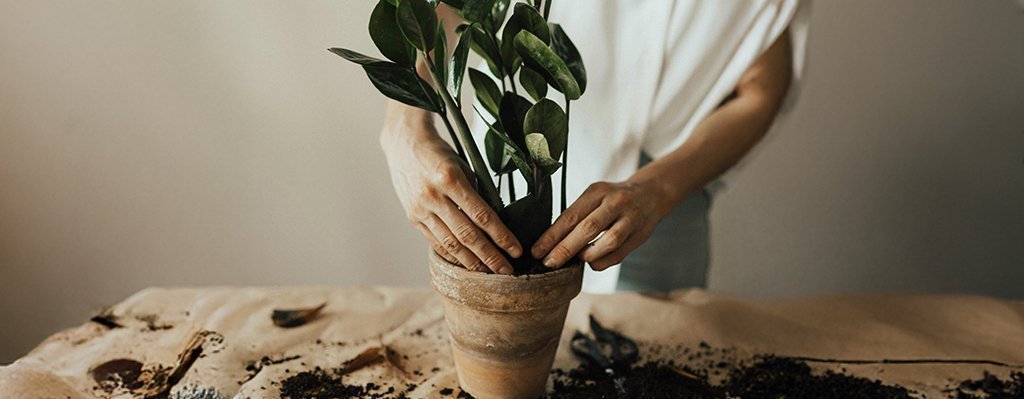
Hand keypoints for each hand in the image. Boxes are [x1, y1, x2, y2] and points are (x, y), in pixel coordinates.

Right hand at [381, 106, 521, 273]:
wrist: (404, 144)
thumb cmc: (440, 153)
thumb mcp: (463, 167)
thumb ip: (477, 194)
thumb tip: (495, 223)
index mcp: (451, 179)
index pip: (482, 215)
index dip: (501, 236)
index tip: (516, 250)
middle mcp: (433, 196)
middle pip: (467, 235)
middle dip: (490, 256)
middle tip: (507, 271)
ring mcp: (420, 209)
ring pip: (450, 244)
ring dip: (472, 262)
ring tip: (488, 273)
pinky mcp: (412, 217)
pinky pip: (435, 241)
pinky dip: (452, 255)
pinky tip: (465, 263)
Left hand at [530, 181, 671, 270]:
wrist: (651, 194)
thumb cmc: (613, 198)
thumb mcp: (595, 196)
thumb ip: (577, 215)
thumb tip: (550, 241)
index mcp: (598, 191)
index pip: (571, 215)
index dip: (552, 235)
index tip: (537, 250)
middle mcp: (615, 202)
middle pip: (587, 228)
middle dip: (565, 249)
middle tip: (548, 263)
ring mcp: (630, 219)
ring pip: (607, 242)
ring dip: (587, 255)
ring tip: (575, 261)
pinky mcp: (639, 235)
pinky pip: (618, 254)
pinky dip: (602, 261)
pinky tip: (592, 262)